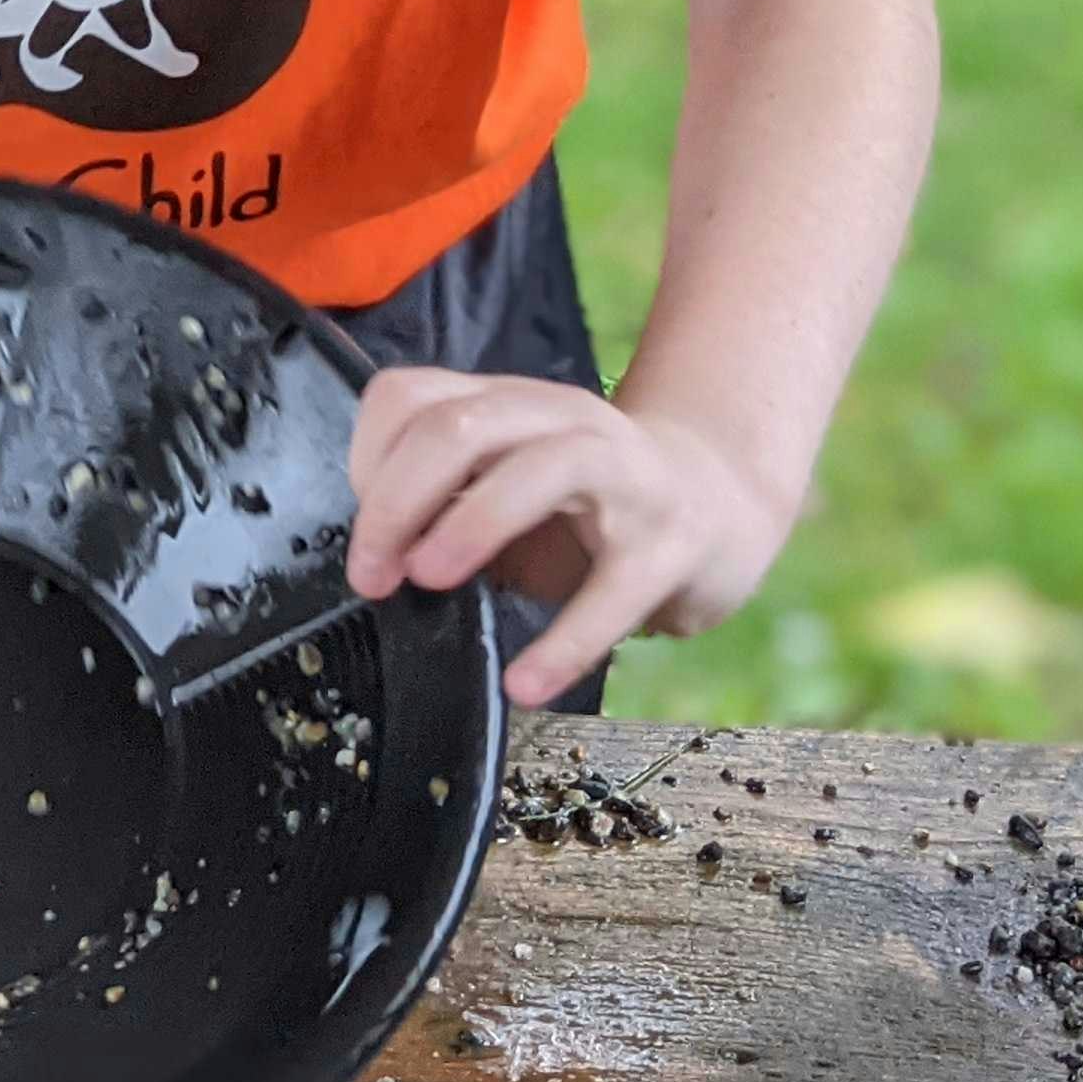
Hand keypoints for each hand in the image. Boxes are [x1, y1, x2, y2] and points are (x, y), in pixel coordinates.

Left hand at [345, 370, 792, 708]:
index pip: (411, 397)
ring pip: (537, 472)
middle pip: (457, 427)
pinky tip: (526, 684)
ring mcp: (625, 473)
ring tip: (429, 585)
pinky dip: (565, 642)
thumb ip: (448, 497)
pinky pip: (616, 588)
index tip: (361, 531)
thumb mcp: (509, 479)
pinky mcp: (675, 541)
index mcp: (508, 403)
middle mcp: (562, 419)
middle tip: (373, 575)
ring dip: (469, 527)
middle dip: (396, 502)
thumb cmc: (589, 500)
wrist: (721, 498)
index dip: (368, 460)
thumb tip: (379, 556)